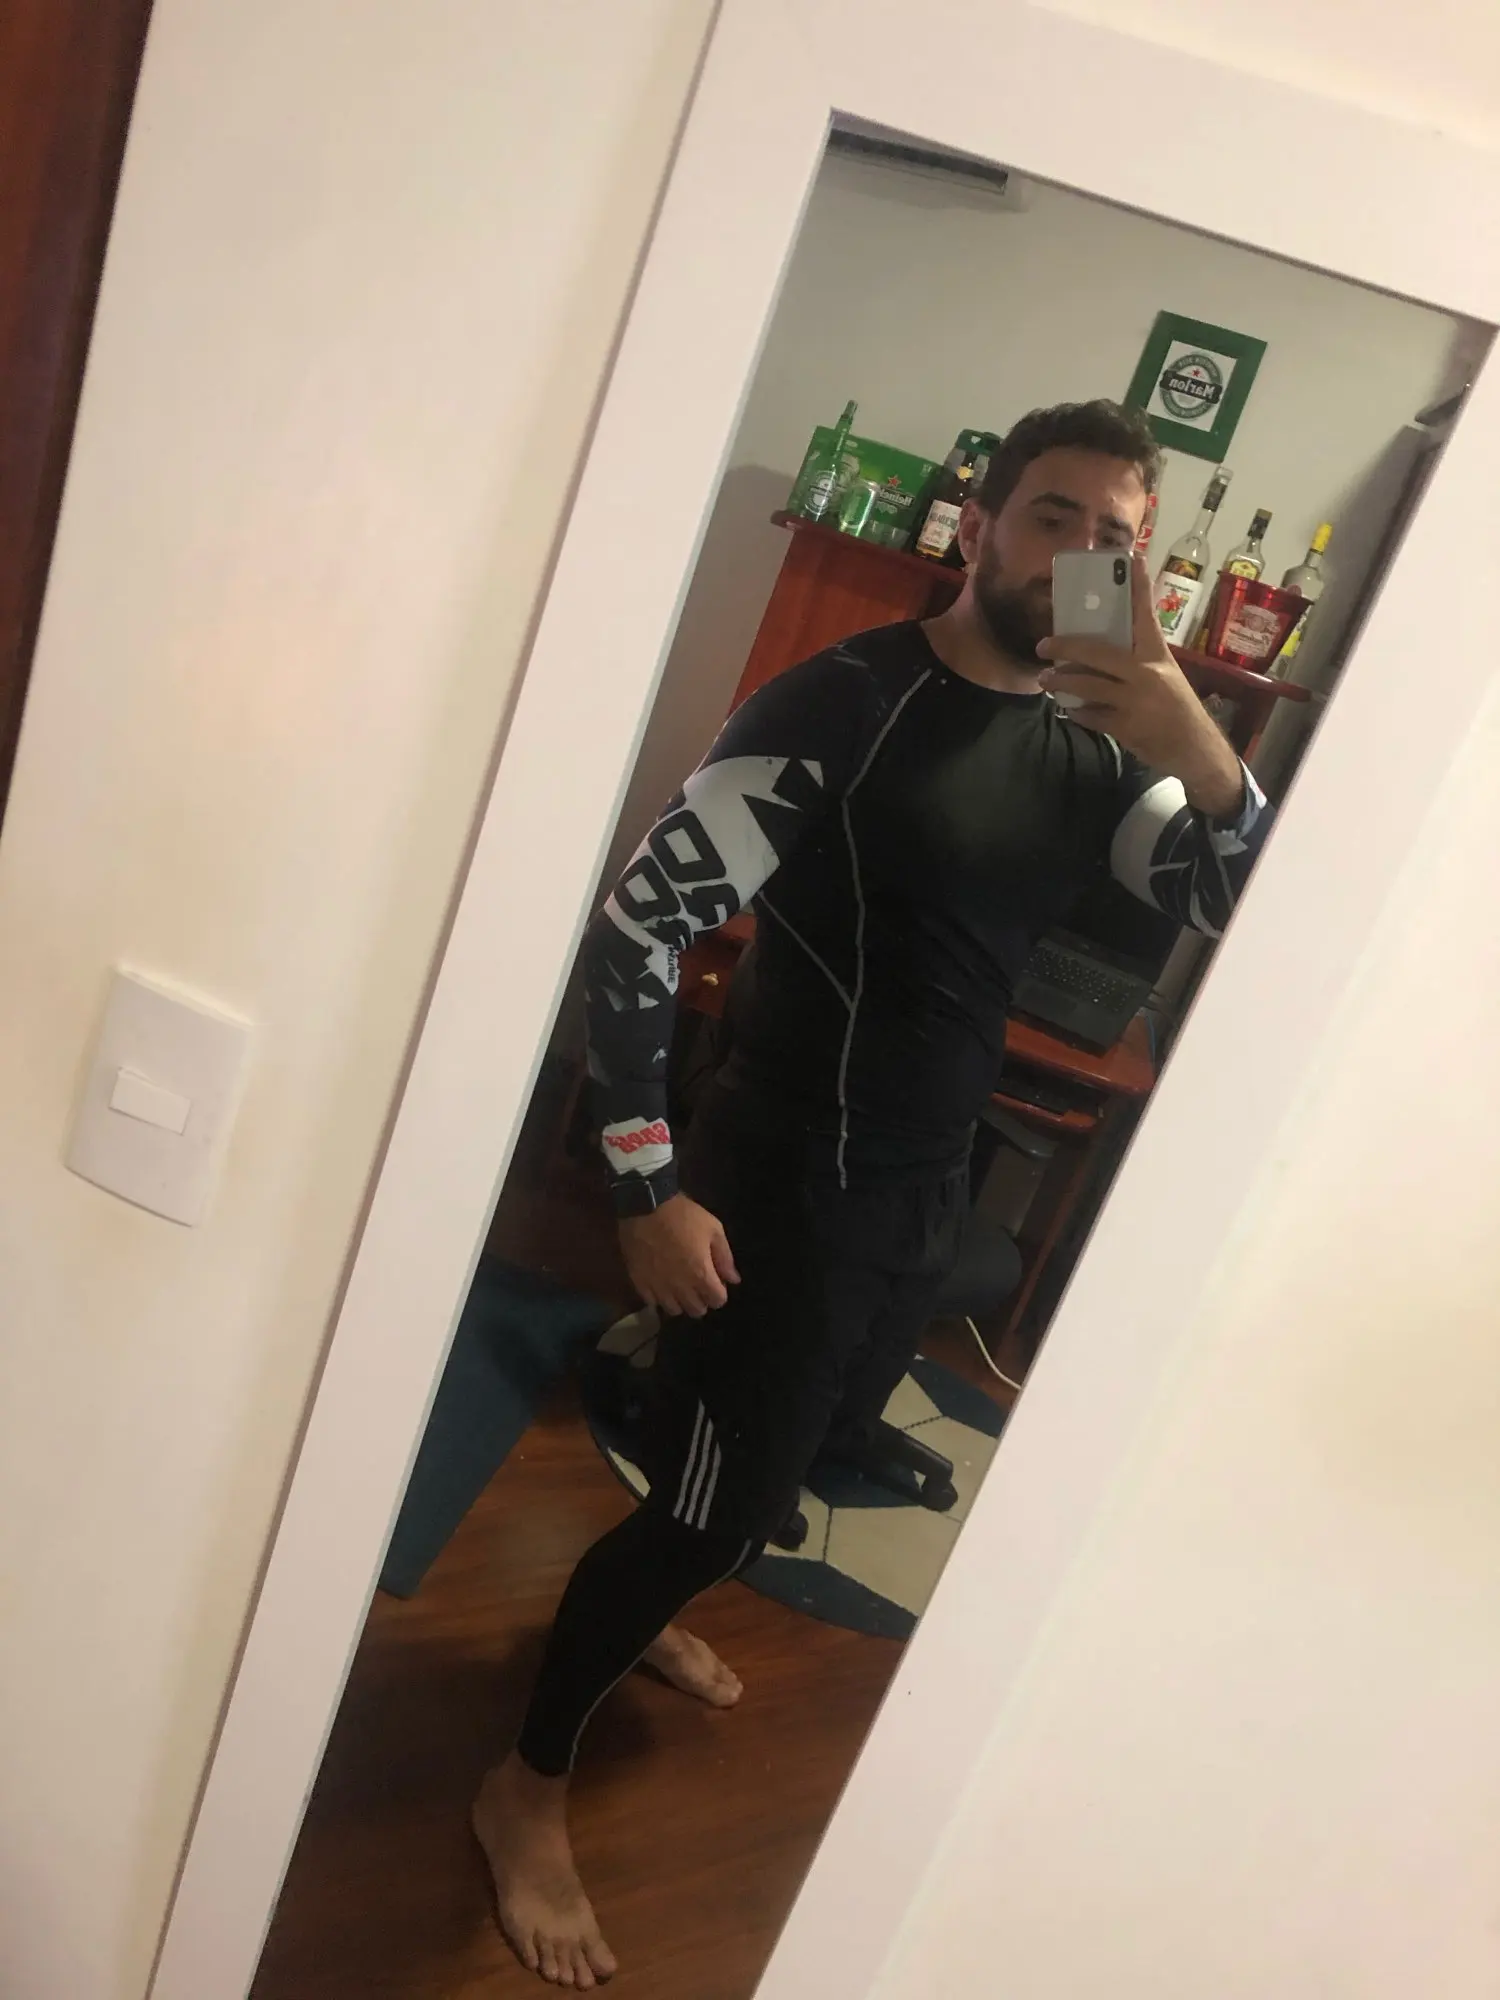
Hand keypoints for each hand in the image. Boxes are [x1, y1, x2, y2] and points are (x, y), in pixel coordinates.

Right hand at [619, 1193, 739, 1318]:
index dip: (720, 1292)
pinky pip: (651, 1302)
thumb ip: (725, 1257)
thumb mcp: (713, 1229)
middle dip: (702, 1300)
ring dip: (680, 1302)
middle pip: (696, 1310)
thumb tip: (733, 1280)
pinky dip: (658, 1297)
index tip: (716, 1281)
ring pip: (674, 1310)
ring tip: (679, 1287)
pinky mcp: (638, 1282)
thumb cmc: (683, 1215)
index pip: (718, 1301)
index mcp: (701, 1274)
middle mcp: (680, 1287)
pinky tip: (661, 1283)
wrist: (645, 1204)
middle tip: (699, 1284)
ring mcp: (658, 1287)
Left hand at [1037, 554, 1244, 817]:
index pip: (1147, 615)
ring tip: (1046, 681)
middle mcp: (1146, 673)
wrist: (1195, 749)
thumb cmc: (1177, 708)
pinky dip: (1078, 712)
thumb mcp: (1166, 676)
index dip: (1139, 587)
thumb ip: (1139, 660)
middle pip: (1097, 653)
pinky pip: (1091, 716)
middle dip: (1066, 648)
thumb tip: (1101, 649)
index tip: (1133, 560)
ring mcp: (1135, 701)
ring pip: (1087, 686)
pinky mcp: (1126, 726)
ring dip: (1061, 683)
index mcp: (1157, 655)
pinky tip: (1070, 710)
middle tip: (1044, 645)